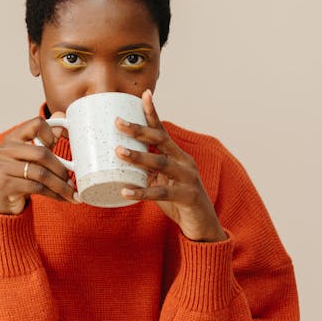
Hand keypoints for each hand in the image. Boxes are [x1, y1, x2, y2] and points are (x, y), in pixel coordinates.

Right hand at [0, 117, 79, 215]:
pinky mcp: (5, 185)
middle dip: (61, 169)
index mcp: (12, 138)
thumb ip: (45, 140)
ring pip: (40, 173)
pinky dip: (53, 194)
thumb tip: (62, 119)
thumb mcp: (30, 157)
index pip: (36, 124)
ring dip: (60, 185)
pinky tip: (62, 198)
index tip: (58, 145)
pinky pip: (36, 187)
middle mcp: (4, 150)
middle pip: (41, 153)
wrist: (2, 202)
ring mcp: (2, 167)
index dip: (51, 133)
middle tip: (72, 180)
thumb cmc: (19, 177)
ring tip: (72, 192)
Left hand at [115, 90, 226, 241]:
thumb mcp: (161, 182)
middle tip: (118, 122)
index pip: (162, 130)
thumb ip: (146, 172)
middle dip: (139, 130)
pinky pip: (162, 192)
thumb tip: (118, 163)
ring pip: (161, 163)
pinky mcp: (187, 196)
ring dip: (139, 156)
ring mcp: (188, 178)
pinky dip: (142, 192)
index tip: (143, 95)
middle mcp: (184, 162)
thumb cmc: (178, 201)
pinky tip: (126, 191)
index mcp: (177, 155)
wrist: (202, 225)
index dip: (152, 113)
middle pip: (161, 140)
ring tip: (118, 152)